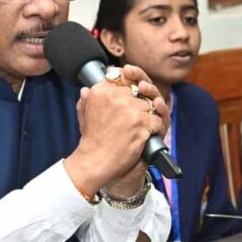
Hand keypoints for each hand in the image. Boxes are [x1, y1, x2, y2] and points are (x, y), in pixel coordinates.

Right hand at [64, 65, 167, 197]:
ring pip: (151, 105)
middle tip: (136, 118)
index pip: (124, 79)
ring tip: (141, 128)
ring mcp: (130, 109)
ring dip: (149, 117)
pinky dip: (155, 128)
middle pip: (140, 93)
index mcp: (101, 91)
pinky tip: (148, 134)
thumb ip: (87, 98)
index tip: (131, 97)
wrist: (95, 162)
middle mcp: (115, 96)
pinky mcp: (141, 123)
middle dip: (140, 105)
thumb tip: (87, 88)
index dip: (131, 89)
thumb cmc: (92, 140)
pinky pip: (157, 119)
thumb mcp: (84, 114)